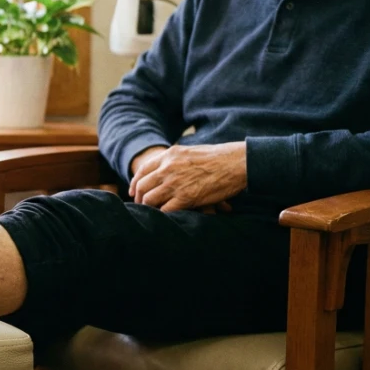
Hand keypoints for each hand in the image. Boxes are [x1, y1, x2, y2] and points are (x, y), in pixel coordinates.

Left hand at [128, 142, 246, 211]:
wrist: (236, 162)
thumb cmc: (218, 157)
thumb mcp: (190, 152)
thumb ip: (175, 159)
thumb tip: (165, 167)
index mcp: (169, 155)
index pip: (142, 170)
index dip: (135, 183)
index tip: (133, 191)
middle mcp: (167, 168)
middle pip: (142, 186)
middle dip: (139, 198)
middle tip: (140, 206)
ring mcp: (175, 183)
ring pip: (150, 199)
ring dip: (148, 208)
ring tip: (151, 213)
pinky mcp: (186, 197)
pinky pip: (165, 210)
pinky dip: (161, 215)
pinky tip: (163, 218)